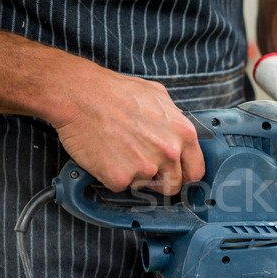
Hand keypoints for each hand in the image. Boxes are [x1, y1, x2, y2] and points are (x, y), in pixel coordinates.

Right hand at [49, 65, 204, 194]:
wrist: (80, 95)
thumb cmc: (116, 91)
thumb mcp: (159, 96)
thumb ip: (174, 120)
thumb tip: (178, 134)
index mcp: (183, 134)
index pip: (196, 171)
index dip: (185, 176)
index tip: (178, 177)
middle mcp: (169, 153)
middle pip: (173, 185)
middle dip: (160, 179)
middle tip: (142, 164)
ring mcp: (145, 168)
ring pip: (145, 185)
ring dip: (135, 175)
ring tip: (121, 150)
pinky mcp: (120, 178)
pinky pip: (120, 185)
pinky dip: (112, 175)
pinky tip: (107, 154)